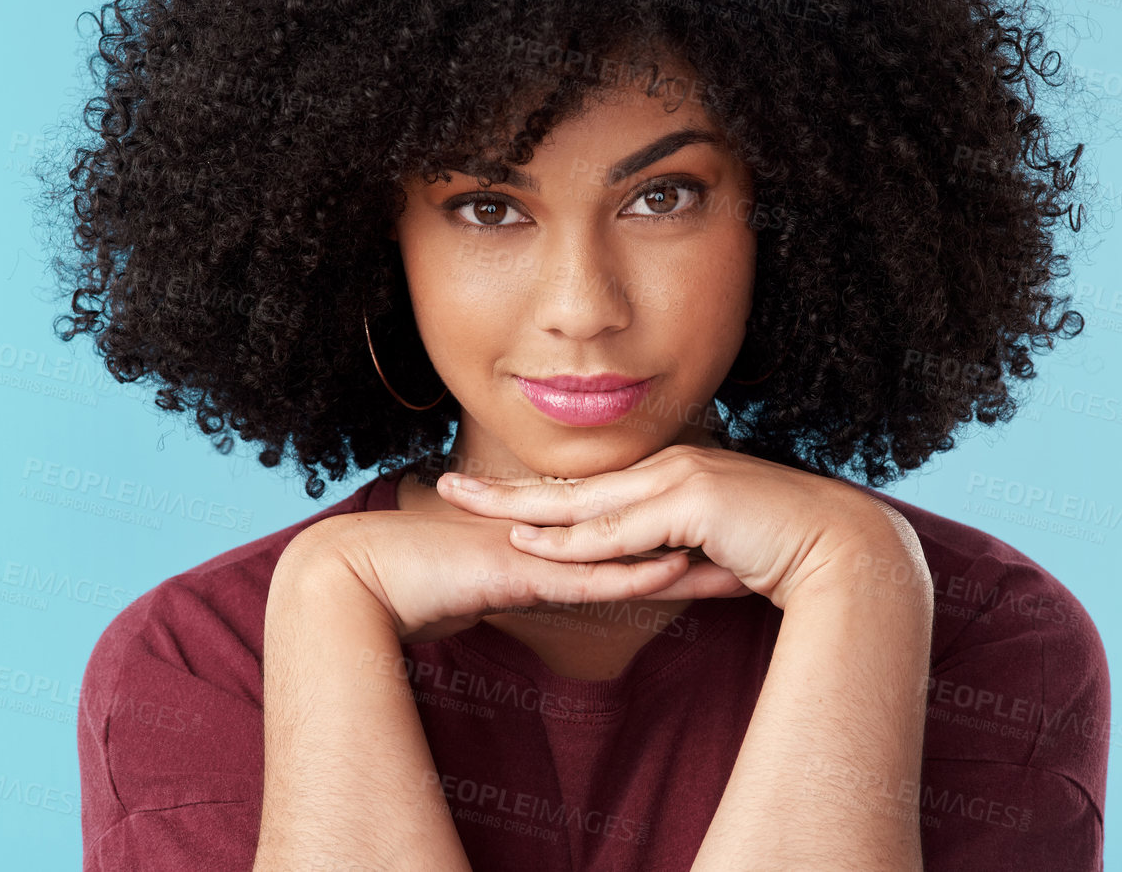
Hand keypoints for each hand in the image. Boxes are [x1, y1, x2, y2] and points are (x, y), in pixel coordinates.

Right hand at [274, 503, 742, 646]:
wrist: (354, 575)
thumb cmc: (415, 585)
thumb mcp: (490, 585)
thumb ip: (524, 582)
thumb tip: (552, 587)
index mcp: (552, 537)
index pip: (635, 535)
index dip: (687, 538)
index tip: (738, 544)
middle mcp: (552, 535)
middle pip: (646, 533)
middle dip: (705, 540)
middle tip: (767, 543)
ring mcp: (534, 547)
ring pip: (625, 551)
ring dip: (686, 558)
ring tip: (745, 564)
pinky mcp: (513, 569)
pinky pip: (581, 575)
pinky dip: (627, 575)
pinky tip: (669, 574)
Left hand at [432, 444, 931, 610]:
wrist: (842, 546)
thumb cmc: (784, 551)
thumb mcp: (714, 549)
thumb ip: (675, 553)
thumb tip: (651, 569)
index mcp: (669, 478)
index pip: (588, 490)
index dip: (534, 493)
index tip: (487, 498)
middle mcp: (667, 470)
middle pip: (569, 487)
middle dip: (504, 489)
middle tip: (447, 489)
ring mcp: (680, 480)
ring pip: (586, 505)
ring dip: (524, 512)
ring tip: (469, 515)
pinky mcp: (694, 501)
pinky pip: (621, 531)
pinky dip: (574, 542)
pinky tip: (532, 548)